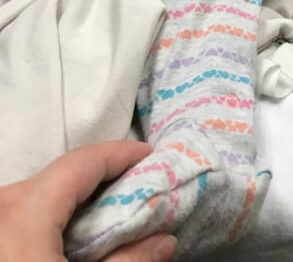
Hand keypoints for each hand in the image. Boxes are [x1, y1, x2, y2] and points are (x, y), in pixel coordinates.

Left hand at [0, 141, 175, 261]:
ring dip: (79, 201)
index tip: (153, 157)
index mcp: (25, 208)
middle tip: (141, 190)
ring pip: (42, 194)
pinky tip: (74, 235)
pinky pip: (23, 212)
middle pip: (64, 176)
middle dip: (105, 180)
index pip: (84, 162)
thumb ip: (128, 261)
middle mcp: (3, 203)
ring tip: (111, 217)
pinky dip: (54, 216)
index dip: (124, 154)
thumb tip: (164, 240)